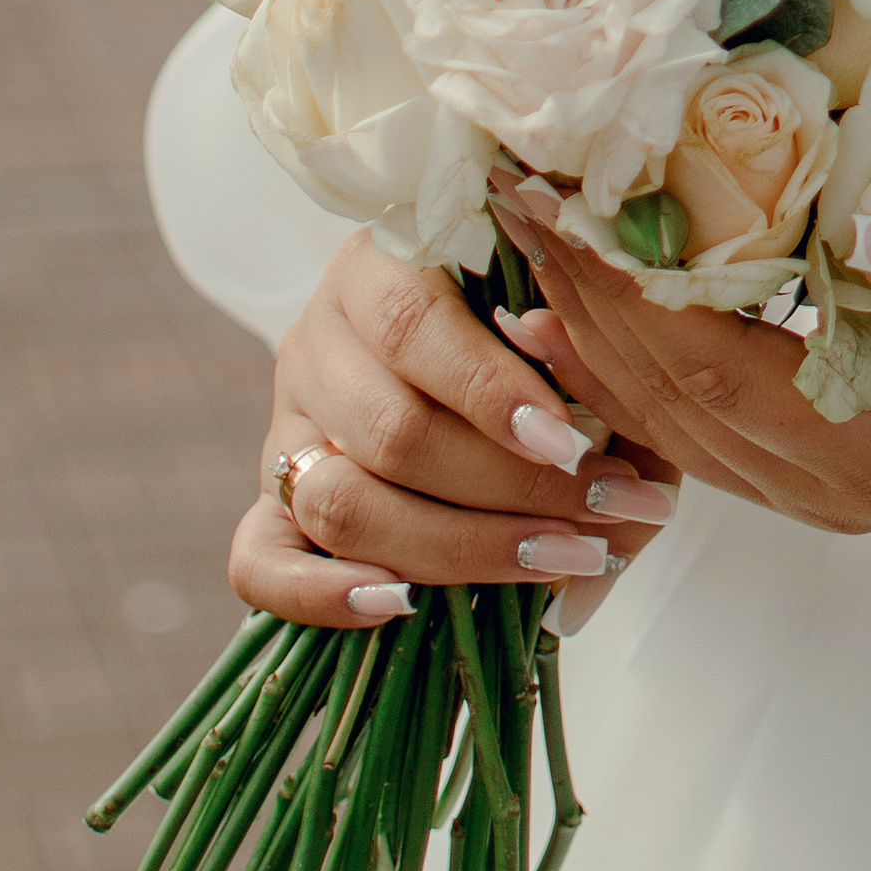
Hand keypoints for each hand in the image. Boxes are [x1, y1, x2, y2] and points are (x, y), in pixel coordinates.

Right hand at [232, 229, 683, 627]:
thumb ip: (600, 380)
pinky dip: (321, 594)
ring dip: (460, 549)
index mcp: (381, 265)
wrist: (469, 339)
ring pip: (340, 501)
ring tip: (566, 560)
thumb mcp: (577, 325)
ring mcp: (286, 423)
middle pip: (390, 432)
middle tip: (614, 515)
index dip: (489, 391)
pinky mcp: (270, 499)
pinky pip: (256, 560)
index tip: (574, 442)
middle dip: (513, 489)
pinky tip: (403, 606)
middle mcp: (319, 340)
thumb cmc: (541, 326)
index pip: (412, 324)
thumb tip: (608, 470)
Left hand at [495, 180, 870, 535]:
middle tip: (511, 189)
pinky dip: (625, 353)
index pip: (716, 371)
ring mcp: (816, 481)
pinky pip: (689, 412)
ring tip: (522, 229)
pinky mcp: (812, 451)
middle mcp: (831, 486)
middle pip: (664, 397)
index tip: (561, 199)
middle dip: (579, 297)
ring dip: (585, 326)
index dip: (627, 290)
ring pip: (661, 413)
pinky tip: (573, 300)